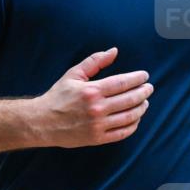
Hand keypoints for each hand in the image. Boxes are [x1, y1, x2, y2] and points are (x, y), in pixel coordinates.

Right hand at [31, 48, 152, 147]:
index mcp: (92, 91)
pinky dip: (133, 125)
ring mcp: (98, 125)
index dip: (138, 78)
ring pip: (130, 116)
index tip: (144, 76)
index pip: (123, 82)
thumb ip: (94, 62)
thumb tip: (114, 51)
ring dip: (141, 108)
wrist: (41, 123)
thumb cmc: (57, 98)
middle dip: (144, 92)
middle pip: (131, 99)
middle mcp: (97, 108)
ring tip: (144, 103)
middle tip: (148, 88)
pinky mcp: (97, 138)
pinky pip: (123, 132)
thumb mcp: (72, 75)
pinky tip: (134, 119)